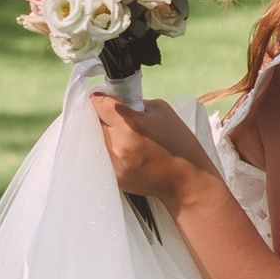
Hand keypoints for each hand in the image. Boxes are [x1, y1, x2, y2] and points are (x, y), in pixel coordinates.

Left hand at [91, 92, 208, 213]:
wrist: (186, 180)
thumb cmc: (179, 143)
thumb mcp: (162, 111)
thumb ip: (135, 104)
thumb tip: (117, 102)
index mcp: (130, 124)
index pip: (98, 103)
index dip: (101, 98)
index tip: (106, 99)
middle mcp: (117, 144)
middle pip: (93, 122)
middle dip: (102, 117)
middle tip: (116, 119)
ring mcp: (114, 163)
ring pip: (95, 141)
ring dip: (104, 135)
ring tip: (122, 137)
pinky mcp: (114, 177)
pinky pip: (102, 157)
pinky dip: (110, 152)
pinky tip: (126, 152)